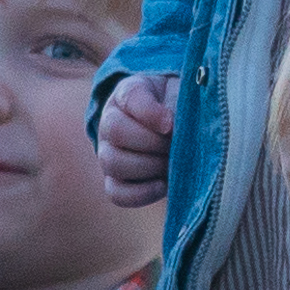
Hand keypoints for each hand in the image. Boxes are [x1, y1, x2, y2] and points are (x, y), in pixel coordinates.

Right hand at [97, 73, 175, 207]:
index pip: (131, 97)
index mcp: (126, 95)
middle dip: (153, 142)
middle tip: (176, 145)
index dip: (150, 112)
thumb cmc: (178, 108)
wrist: (178, 129)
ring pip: (113, 163)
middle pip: (116, 131)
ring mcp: (108, 154)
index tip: (171, 123)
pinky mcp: (115, 181)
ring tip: (171, 163)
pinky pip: (117, 193)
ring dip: (149, 166)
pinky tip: (163, 184)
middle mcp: (109, 122)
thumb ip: (178, 106)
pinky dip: (141, 193)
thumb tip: (174, 130)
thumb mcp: (181, 95)